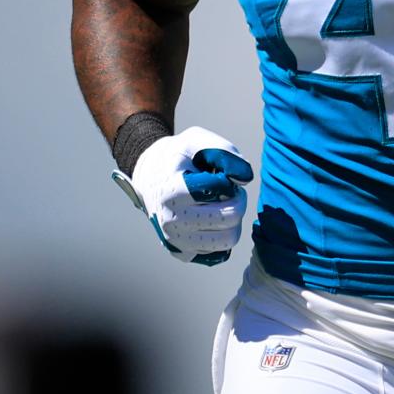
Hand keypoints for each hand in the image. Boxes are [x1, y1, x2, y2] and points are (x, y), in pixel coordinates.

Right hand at [112, 126, 253, 265]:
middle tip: (227, 190)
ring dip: (233, 220)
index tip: (218, 173)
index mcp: (172, 192)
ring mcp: (176, 241)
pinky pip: (220, 252)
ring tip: (222, 205)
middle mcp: (171, 221)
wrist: (149, 176)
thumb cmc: (177, 157)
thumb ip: (225, 152)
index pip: (221, 188)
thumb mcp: (196, 140)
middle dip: (237, 199)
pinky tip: (212, 220)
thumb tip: (245, 178)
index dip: (227, 178)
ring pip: (229, 238)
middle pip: (231, 216)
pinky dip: (222, 235)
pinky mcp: (183, 253)